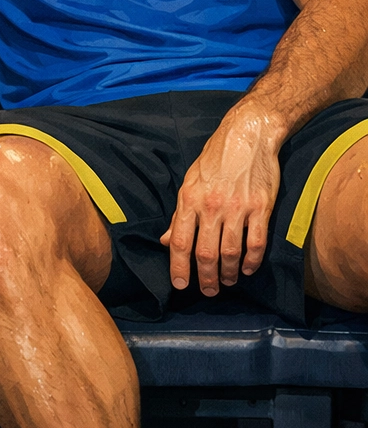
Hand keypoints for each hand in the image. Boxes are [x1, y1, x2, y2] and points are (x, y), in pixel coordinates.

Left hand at [160, 107, 281, 295]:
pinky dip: (252, 261)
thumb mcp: (190, 182)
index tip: (180, 285)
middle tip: (208, 291)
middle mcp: (211, 205)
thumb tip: (166, 240)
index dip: (178, 267)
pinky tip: (248, 269)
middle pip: (205, 252)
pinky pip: (256, 243)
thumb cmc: (214, 160)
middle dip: (205, 277)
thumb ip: (180, 214)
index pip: (180, 241)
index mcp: (189, 198)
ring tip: (228, 282)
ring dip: (229, 273)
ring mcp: (237, 208)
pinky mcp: (260, 208)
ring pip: (231, 252)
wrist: (246, 136)